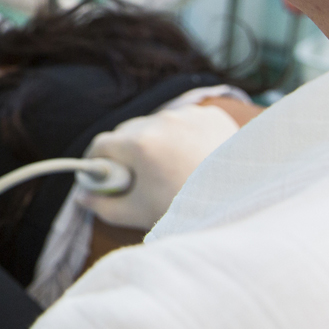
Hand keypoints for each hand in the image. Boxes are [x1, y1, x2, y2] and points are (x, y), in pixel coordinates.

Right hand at [77, 103, 238, 229]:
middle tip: (137, 178)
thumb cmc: (190, 213)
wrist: (246, 208)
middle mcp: (161, 121)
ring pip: (156, 125)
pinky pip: (185, 121)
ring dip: (155, 141)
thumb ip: (104, 205)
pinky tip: (193, 156)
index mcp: (139, 143)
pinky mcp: (212, 115)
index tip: (101, 176)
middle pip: (128, 132)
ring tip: (169, 168)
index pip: (102, 145)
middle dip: (126, 153)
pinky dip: (183, 135)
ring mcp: (188, 115)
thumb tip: (82, 197)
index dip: (97, 162)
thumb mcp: (140, 214)